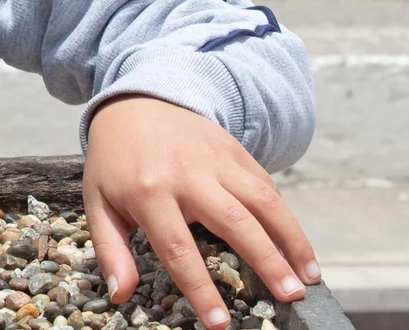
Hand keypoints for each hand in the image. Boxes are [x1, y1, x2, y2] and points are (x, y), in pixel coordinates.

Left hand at [84, 96, 319, 329]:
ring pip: (262, 200)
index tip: (220, 323)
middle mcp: (188, 174)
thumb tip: (121, 294)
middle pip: (234, 222)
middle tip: (291, 296)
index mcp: (148, 192)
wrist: (134, 101)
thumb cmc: (116, 160)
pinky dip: (285, 216)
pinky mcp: (234, 149)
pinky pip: (265, 184)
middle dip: (267, 262)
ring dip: (291, 239)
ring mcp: (215, 159)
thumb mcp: (98, 201)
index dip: (201, 288)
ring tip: (309, 277)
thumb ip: (110, 249)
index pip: (179, 249)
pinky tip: (298, 245)